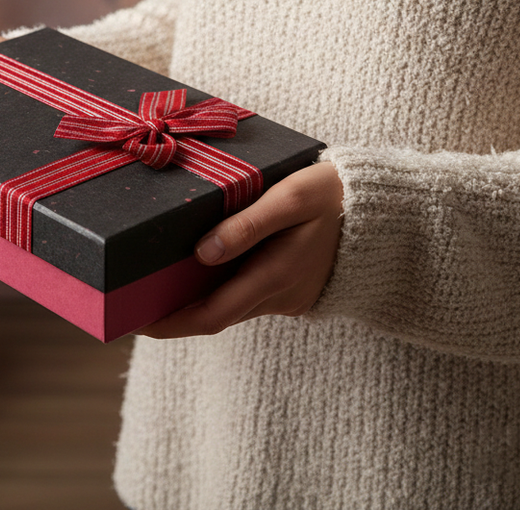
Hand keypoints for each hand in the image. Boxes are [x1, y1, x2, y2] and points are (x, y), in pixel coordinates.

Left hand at [137, 161, 343, 338]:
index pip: (210, 316)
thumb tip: (201, 253)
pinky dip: (217, 291)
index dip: (169, 324)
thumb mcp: (290, 197)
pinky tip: (195, 272)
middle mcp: (279, 295)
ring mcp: (287, 296)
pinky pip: (246, 296)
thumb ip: (246, 226)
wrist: (390, 212)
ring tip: (151, 288)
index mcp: (275, 276)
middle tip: (130, 306)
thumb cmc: (335, 195)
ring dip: (193, 304)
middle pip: (214, 317)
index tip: (134, 323)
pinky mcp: (292, 289)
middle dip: (172, 317)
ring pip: (229, 307)